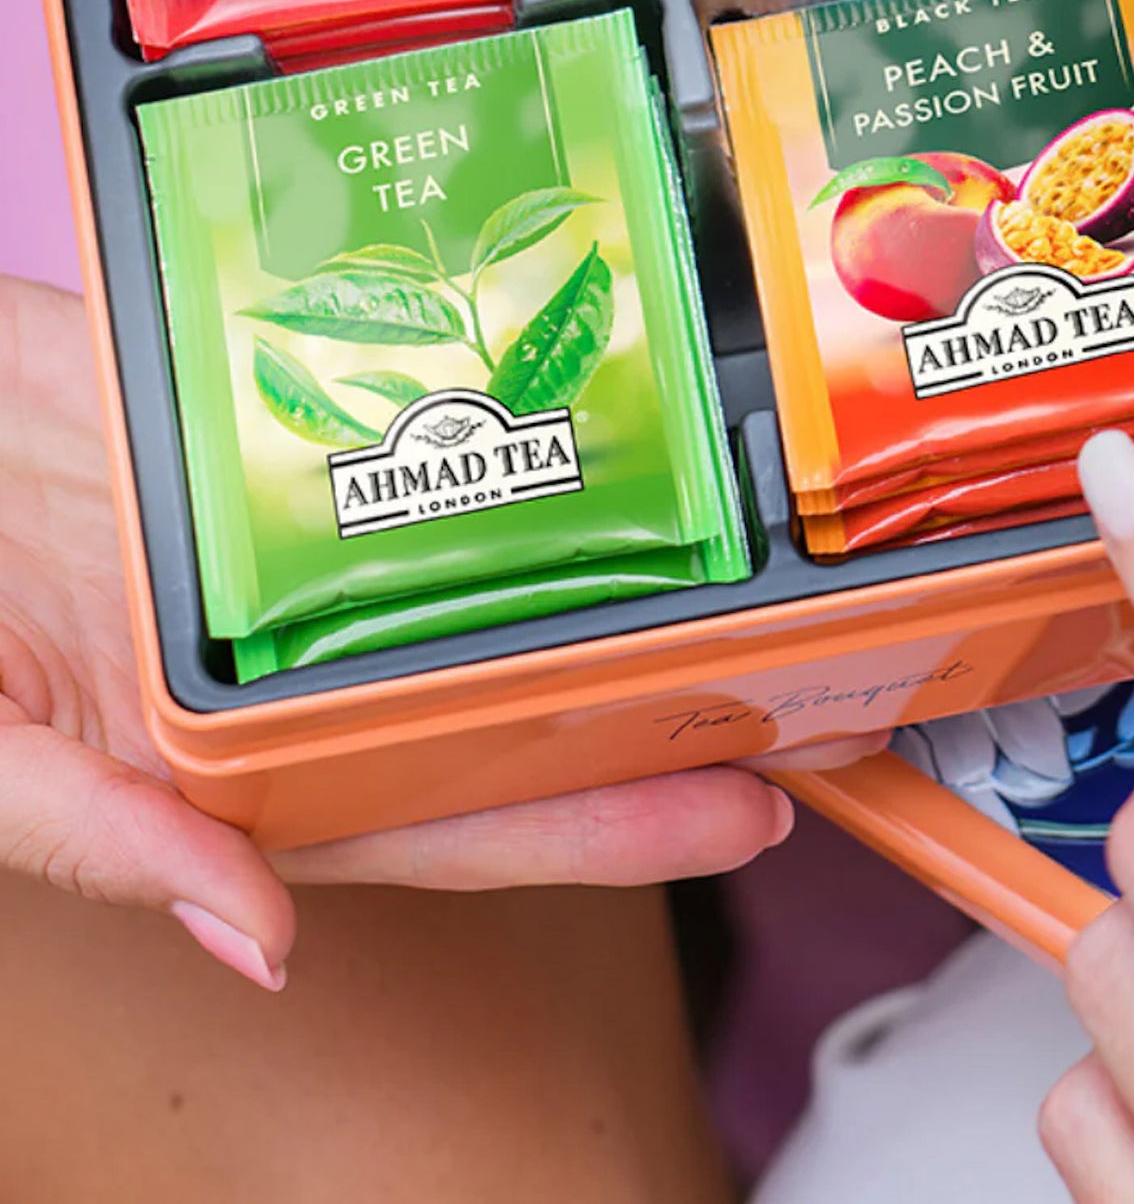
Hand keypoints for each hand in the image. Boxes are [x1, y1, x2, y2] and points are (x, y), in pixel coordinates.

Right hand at [0, 277, 864, 990]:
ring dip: (604, 575)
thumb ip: (104, 835)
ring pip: (481, 570)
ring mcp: (291, 542)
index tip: (749, 809)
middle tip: (809, 688)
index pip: (459, 811)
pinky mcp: (274, 429)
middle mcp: (289, 657)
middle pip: (508, 695)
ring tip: (738, 567)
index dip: (605, 824)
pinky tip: (592, 418)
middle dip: (655, 703)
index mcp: (233, 762)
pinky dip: (495, 438)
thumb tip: (249, 933)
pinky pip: (411, 436)